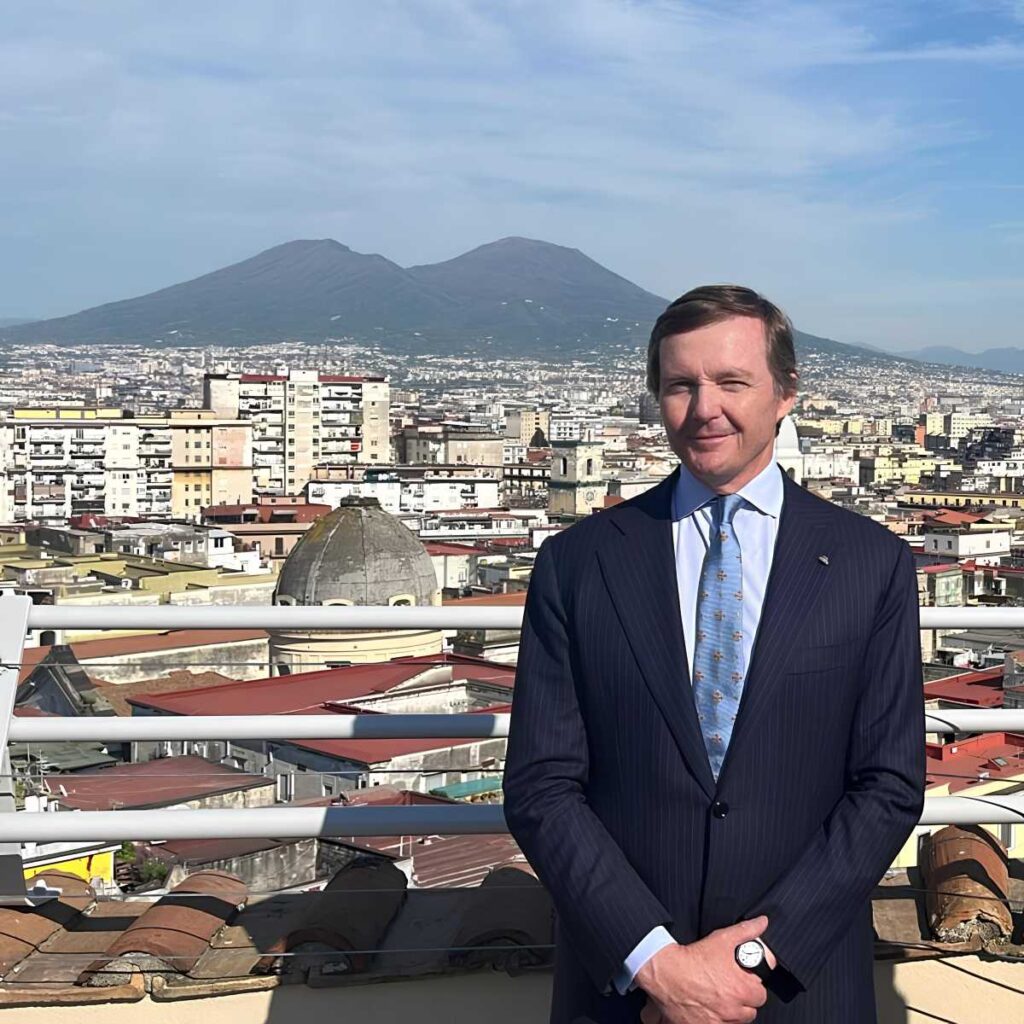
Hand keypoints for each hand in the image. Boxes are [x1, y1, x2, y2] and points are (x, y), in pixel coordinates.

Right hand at [636, 916, 770, 1023]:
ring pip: (736, 1022)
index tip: (744, 981)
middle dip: (744, 1001)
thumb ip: (746, 931)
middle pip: (750, 1011)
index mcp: (741, 989)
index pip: (761, 994)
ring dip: (732, 1013)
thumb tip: (762, 922)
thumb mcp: (722, 939)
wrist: (665, 972)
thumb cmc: (694, 958)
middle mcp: (733, 1010)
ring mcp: (719, 1022)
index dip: (753, 986)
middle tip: (731, 990)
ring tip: (720, 999)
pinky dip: (716, 1020)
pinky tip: (709, 1009)